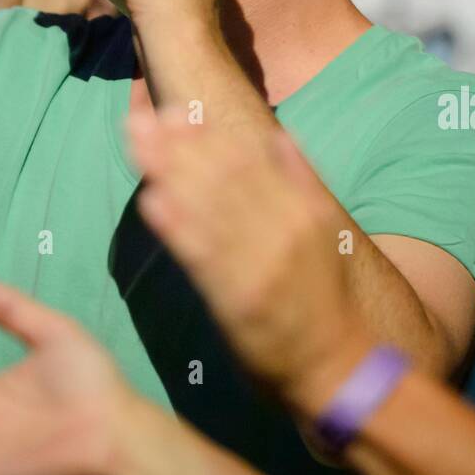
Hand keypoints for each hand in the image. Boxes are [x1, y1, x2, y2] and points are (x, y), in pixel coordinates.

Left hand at [128, 104, 366, 415]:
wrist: (337, 361)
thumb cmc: (326, 295)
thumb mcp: (326, 227)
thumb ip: (304, 179)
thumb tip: (279, 136)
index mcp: (300, 207)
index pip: (247, 159)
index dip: (206, 135)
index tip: (173, 113)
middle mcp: (280, 228)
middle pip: (220, 177)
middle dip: (176, 146)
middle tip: (139, 120)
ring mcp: (258, 263)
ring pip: (207, 208)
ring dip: (167, 173)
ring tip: (136, 147)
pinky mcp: (237, 298)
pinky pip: (202, 257)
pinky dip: (176, 227)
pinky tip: (150, 203)